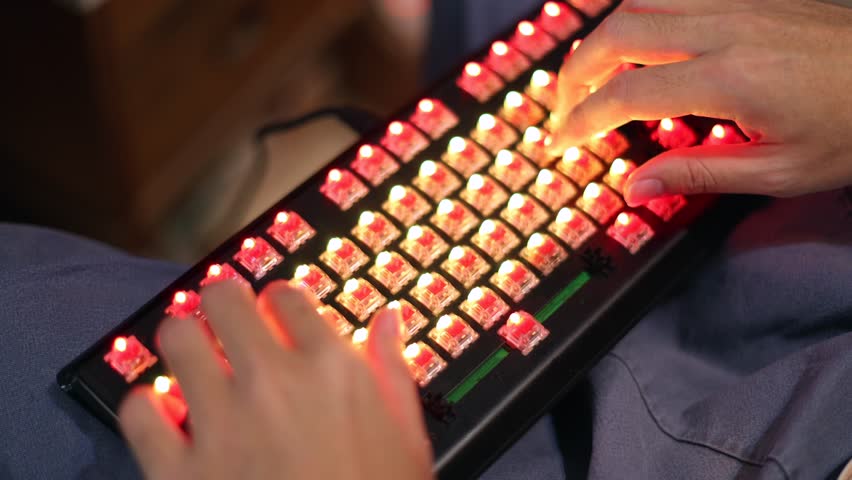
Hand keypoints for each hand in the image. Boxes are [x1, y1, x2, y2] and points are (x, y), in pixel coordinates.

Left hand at [118, 281, 432, 479]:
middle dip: (223, 303)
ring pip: (176, 338)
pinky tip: (165, 418)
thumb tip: (388, 322)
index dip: (278, 301)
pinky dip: (146, 408)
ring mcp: (220, 424)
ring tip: (194, 361)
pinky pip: (137, 412)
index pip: (286, 295)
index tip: (276, 315)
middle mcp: (272, 383)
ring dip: (184, 342)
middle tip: (226, 322)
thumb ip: (393, 371)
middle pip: (223, 297)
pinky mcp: (177, 471)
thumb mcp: (407, 440)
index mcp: (332, 370)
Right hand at [549, 0, 851, 205]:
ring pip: (639, 0)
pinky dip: (638, 7)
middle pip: (617, 33)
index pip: (625, 94)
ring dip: (601, 35)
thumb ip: (698, 174)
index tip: (562, 141)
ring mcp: (739, 0)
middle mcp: (727, 27)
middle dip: (575, 72)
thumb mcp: (781, 170)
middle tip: (563, 108)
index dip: (582, 119)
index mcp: (729, 78)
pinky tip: (630, 29)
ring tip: (587, 71)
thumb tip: (637, 189)